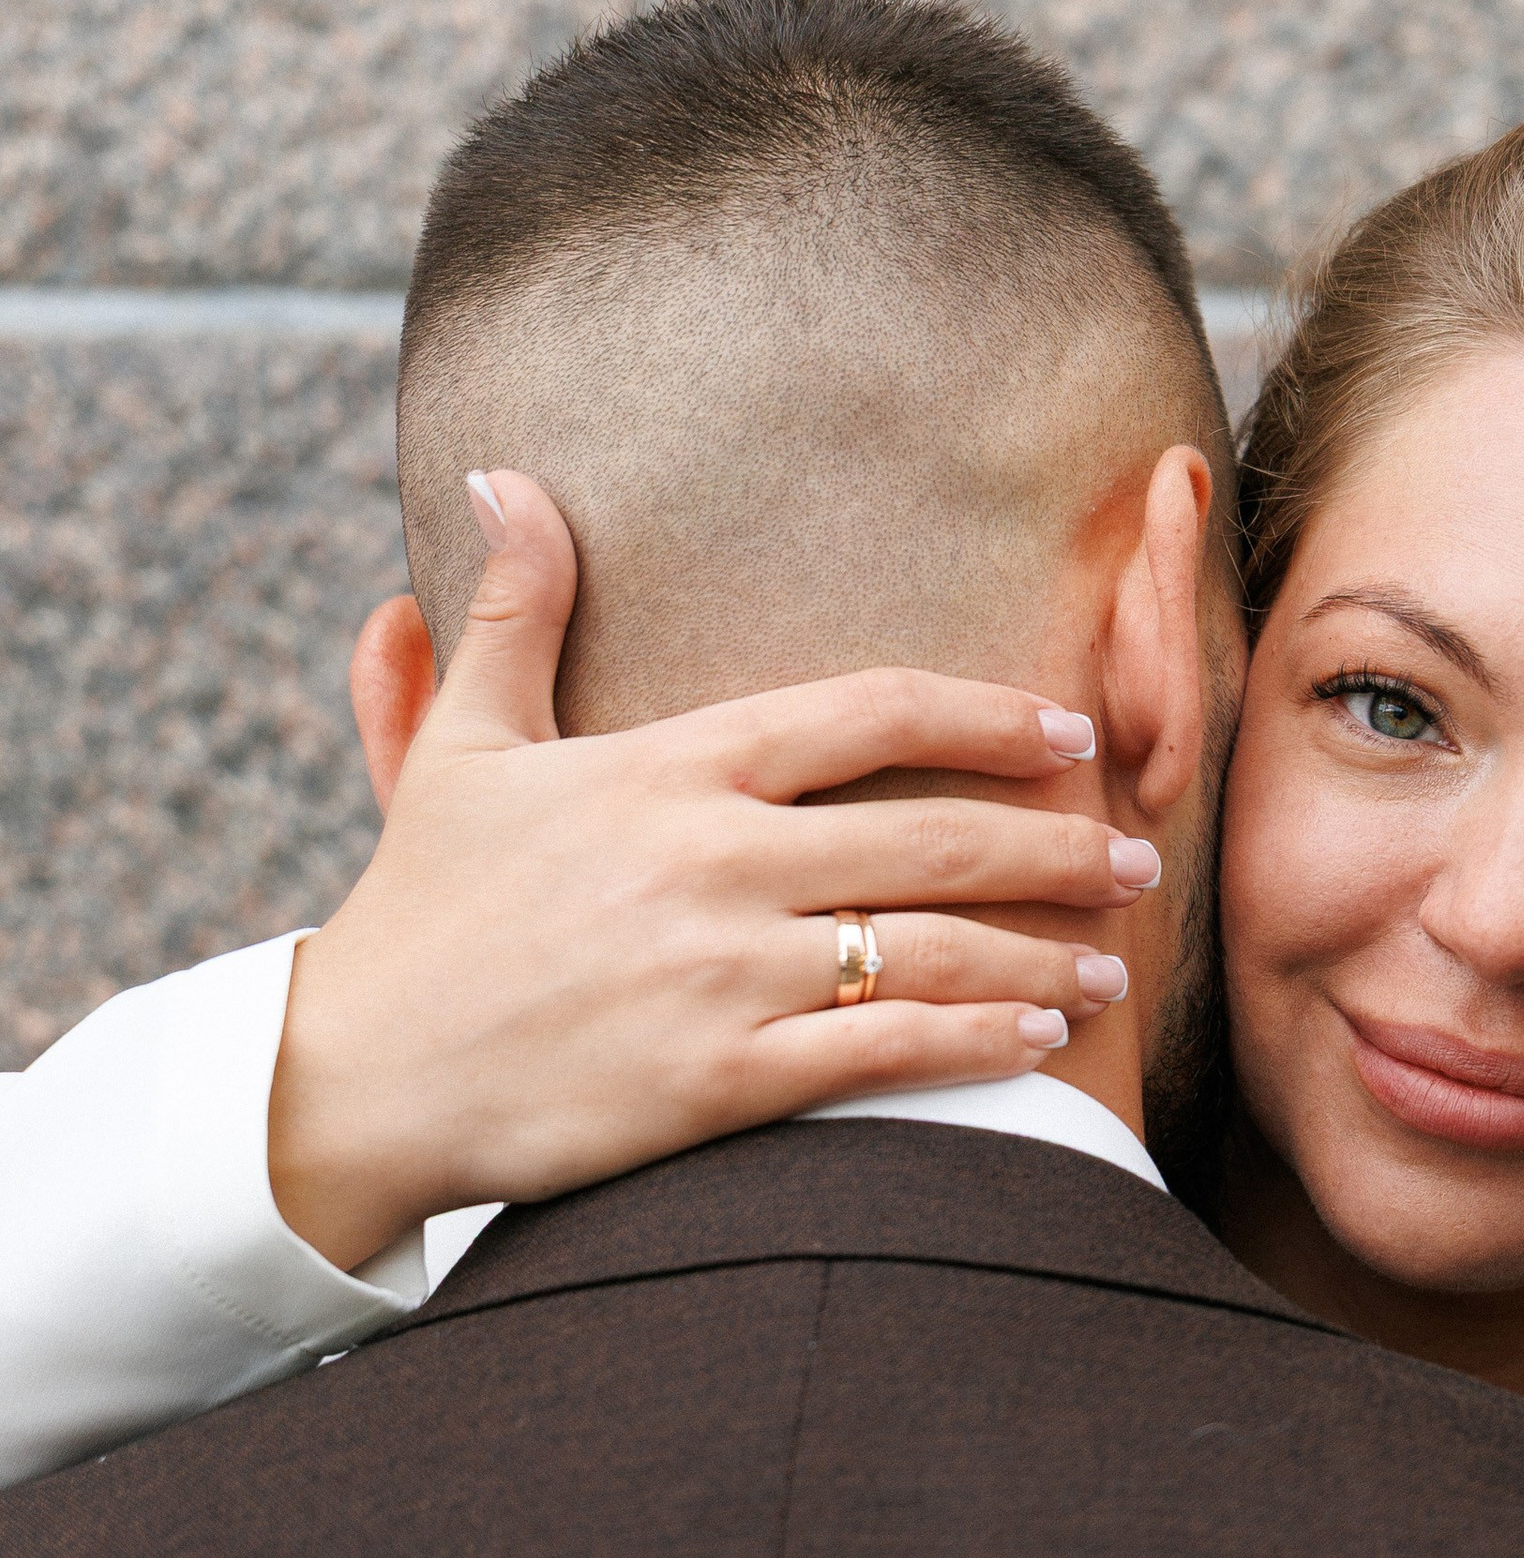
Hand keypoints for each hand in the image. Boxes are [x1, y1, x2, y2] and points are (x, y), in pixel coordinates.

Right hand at [270, 474, 1158, 1270]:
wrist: (356, 1078)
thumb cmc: (420, 914)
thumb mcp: (463, 748)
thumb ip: (514, 613)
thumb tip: (510, 478)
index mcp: (669, 770)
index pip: (865, 712)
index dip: (983, 714)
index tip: (1064, 730)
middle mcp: (712, 860)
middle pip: (931, 831)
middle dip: (1054, 842)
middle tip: (1133, 854)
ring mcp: (722, 971)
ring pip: (929, 946)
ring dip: (1040, 950)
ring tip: (1111, 958)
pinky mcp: (720, 1079)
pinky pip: (886, 1050)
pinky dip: (978, 1041)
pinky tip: (1040, 1037)